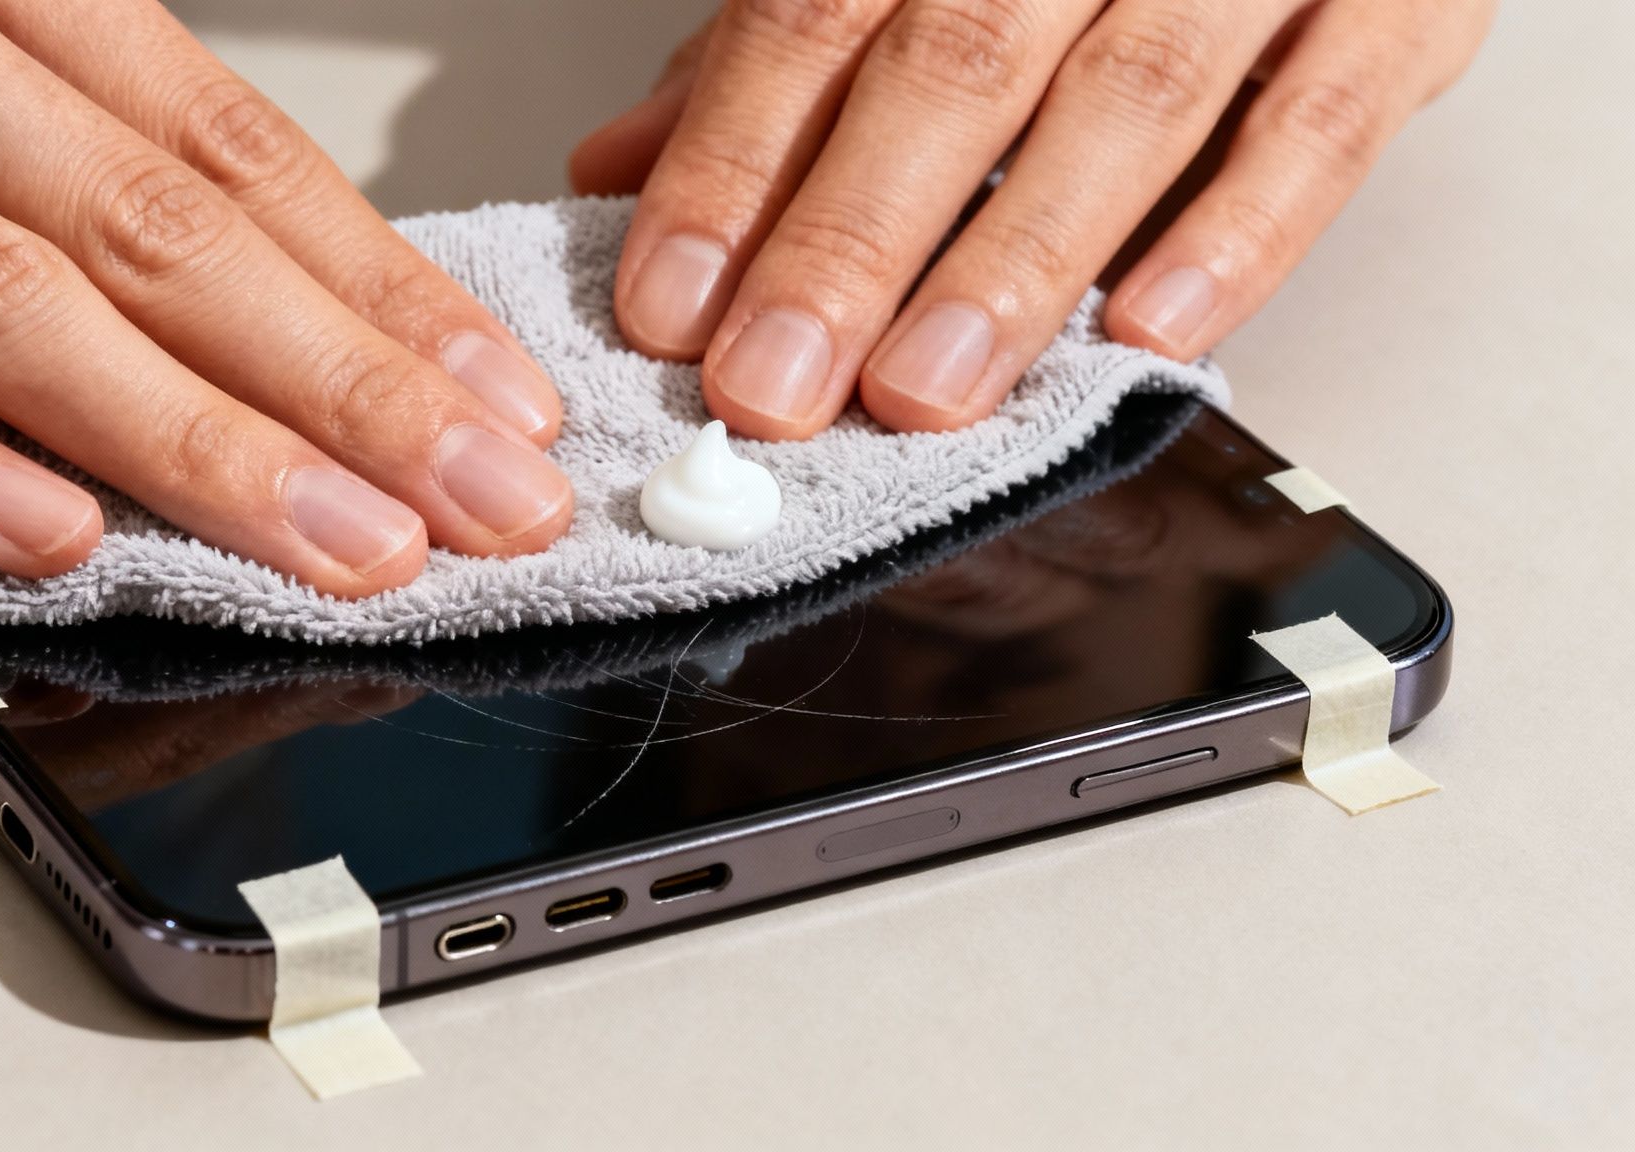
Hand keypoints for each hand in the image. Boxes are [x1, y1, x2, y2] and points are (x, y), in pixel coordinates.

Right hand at [0, 0, 573, 593]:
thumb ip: (66, 117)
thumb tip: (267, 283)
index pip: (222, 144)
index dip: (374, 283)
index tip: (492, 397)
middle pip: (150, 229)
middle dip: (344, 386)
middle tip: (485, 500)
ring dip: (189, 442)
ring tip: (338, 547)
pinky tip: (49, 535)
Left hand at [571, 0, 1493, 438]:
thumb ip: (778, 60)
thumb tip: (619, 168)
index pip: (812, 18)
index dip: (733, 165)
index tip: (670, 305)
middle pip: (952, 65)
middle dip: (849, 241)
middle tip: (772, 385)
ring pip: (1127, 100)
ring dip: (1015, 262)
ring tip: (921, 392)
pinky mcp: (1397, 2)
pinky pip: (1319, 123)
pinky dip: (1238, 235)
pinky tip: (1147, 334)